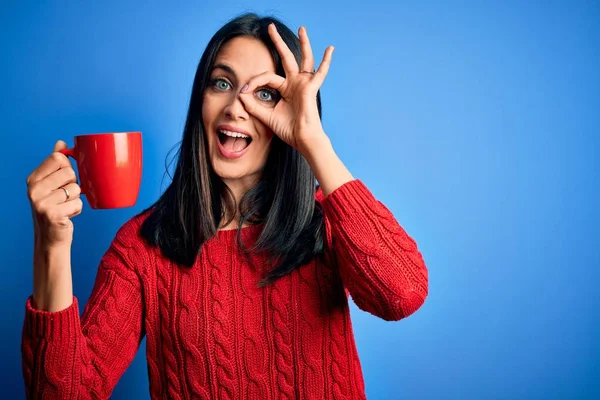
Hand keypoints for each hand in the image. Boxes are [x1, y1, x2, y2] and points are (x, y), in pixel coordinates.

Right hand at [27, 140, 82, 247]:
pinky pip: (78, 203)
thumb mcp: (52, 185)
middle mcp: (33, 189)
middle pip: (70, 172)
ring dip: (76, 199)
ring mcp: (40, 202)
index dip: (68, 168)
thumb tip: (61, 142)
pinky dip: (77, 210)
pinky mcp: (51, 214)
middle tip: (64, 197)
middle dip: (74, 185)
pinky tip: (67, 216)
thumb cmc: (55, 209)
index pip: (58, 158)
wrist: (51, 238)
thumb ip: (56, 163)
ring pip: (76, 189)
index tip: (63, 180)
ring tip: (65, 207)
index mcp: (33, 178)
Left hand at [239, 23, 333, 154]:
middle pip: (286, 58)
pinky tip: (330, 49)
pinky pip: (320, 72)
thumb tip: (241, 95)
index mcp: (285, 89)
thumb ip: (253, 106)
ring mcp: (304, 84)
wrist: (302, 139)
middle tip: (270, 27)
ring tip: (301, 28)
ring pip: (303, 58)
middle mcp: (295, 83)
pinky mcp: (311, 87)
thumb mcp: (266, 116)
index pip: (267, 77)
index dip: (254, 81)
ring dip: (303, 43)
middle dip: (278, 42)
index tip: (243, 90)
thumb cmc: (288, 130)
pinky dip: (326, 61)